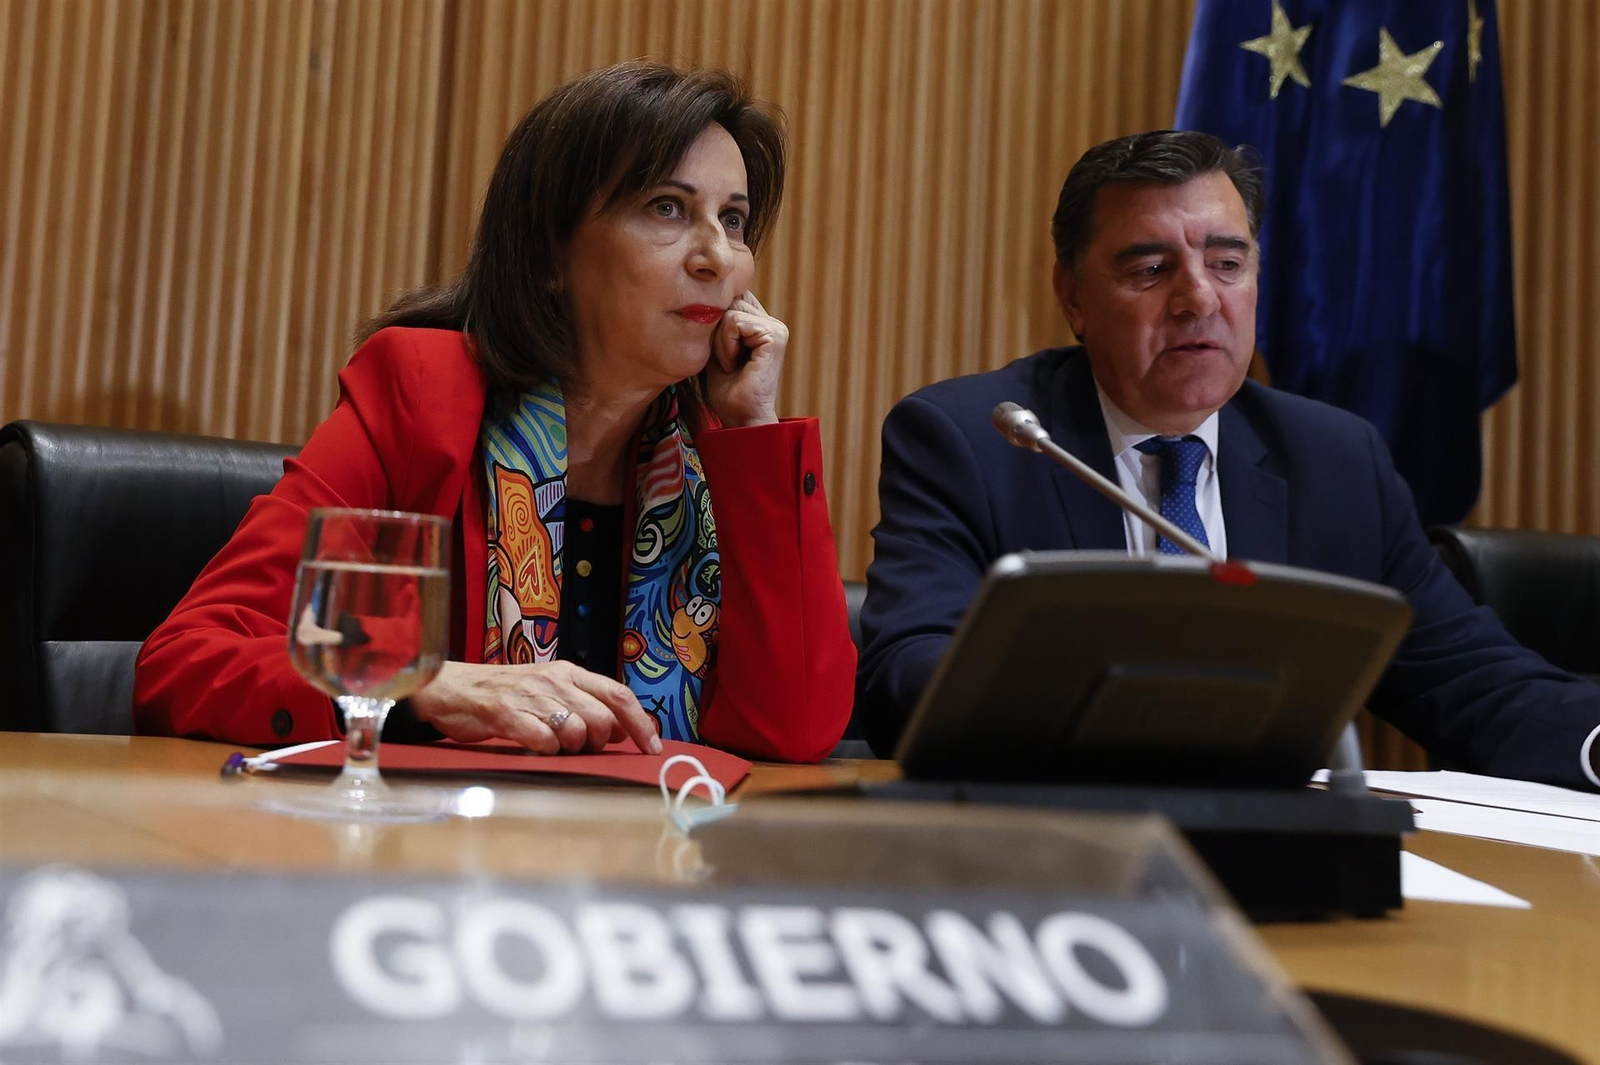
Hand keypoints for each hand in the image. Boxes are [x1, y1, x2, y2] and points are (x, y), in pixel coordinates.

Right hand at [407, 661, 662, 755]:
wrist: (452, 688)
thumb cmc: (505, 694)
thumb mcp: (550, 690)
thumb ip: (586, 704)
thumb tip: (622, 729)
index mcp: (569, 673)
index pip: (619, 695)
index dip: (641, 723)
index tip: (653, 747)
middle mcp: (555, 681)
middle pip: (602, 719)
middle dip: (599, 743)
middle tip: (580, 748)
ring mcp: (530, 696)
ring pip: (576, 731)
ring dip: (571, 749)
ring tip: (551, 745)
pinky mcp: (505, 713)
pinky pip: (543, 741)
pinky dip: (546, 752)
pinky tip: (534, 748)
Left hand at [706, 291, 785, 426]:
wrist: (740, 418)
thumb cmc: (726, 390)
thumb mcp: (715, 348)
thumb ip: (715, 323)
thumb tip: (703, 296)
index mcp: (762, 324)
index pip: (733, 297)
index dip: (717, 320)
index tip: (719, 352)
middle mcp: (773, 323)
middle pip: (730, 300)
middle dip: (716, 333)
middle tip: (725, 361)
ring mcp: (777, 329)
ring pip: (730, 312)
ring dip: (720, 342)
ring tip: (730, 364)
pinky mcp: (774, 336)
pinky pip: (735, 323)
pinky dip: (726, 346)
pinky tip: (734, 365)